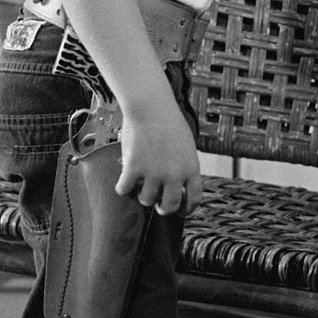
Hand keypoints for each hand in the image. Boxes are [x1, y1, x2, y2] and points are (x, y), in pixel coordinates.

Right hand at [115, 98, 200, 216]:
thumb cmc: (169, 122)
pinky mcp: (133, 168)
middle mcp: (174, 174)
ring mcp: (154, 173)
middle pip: (170, 206)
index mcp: (191, 168)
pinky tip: (124, 180)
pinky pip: (124, 191)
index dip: (187, 208)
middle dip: (163, 209)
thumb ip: (183, 166)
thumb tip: (176, 187)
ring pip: (146, 200)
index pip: (194, 198)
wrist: (151, 107)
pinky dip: (123, 188)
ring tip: (140, 183)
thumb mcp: (186, 146)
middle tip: (158, 204)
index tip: (181, 210)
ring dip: (142, 195)